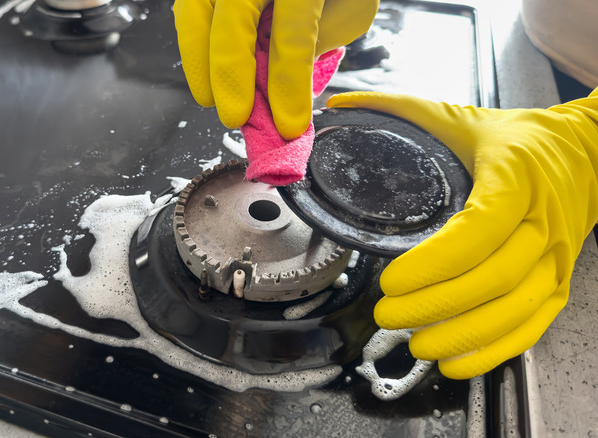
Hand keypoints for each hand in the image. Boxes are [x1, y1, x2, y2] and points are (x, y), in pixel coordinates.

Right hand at [173, 0, 377, 139]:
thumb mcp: (347, 10)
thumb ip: (317, 43)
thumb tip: (277, 87)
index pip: (293, 34)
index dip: (287, 84)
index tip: (288, 123)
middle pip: (234, 21)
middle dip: (230, 75)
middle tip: (235, 116)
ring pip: (195, 12)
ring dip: (198, 62)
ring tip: (210, 99)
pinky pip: (189, 8)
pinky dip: (192, 44)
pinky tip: (204, 71)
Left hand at [327, 89, 597, 378]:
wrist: (590, 152)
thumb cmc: (520, 139)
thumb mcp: (462, 118)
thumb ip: (400, 111)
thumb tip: (339, 103)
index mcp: (514, 178)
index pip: (479, 230)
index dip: (435, 263)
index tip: (390, 279)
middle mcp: (541, 221)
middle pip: (493, 277)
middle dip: (436, 304)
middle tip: (387, 314)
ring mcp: (556, 256)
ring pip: (515, 308)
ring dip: (463, 334)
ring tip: (416, 343)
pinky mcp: (561, 280)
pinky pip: (534, 326)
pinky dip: (496, 350)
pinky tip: (456, 362)